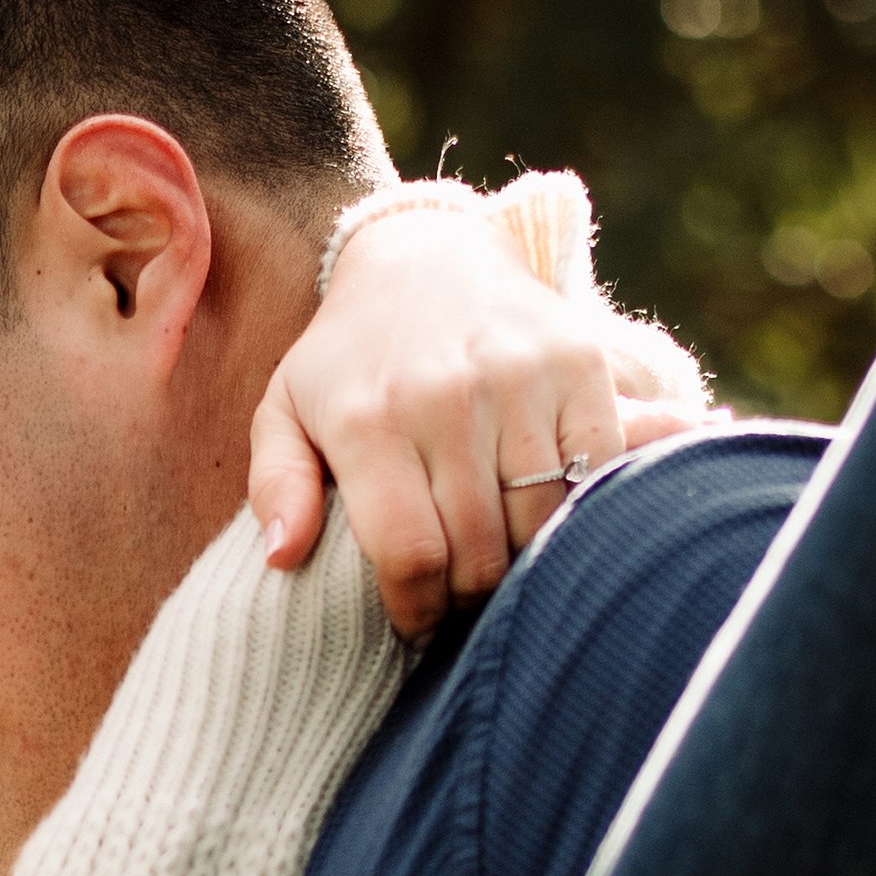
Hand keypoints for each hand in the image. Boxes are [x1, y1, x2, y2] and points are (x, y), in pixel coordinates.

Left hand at [251, 199, 712, 637]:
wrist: (428, 255)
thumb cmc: (350, 358)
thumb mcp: (286, 411)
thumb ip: (276, 485)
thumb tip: (282, 558)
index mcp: (368, 419)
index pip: (410, 555)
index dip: (416, 610)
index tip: (414, 620)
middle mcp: (446, 396)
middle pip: (480, 552)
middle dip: (466, 595)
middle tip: (456, 596)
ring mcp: (519, 379)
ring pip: (541, 523)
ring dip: (523, 562)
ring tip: (498, 561)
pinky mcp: (580, 365)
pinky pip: (598, 472)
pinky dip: (579, 511)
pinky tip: (547, 519)